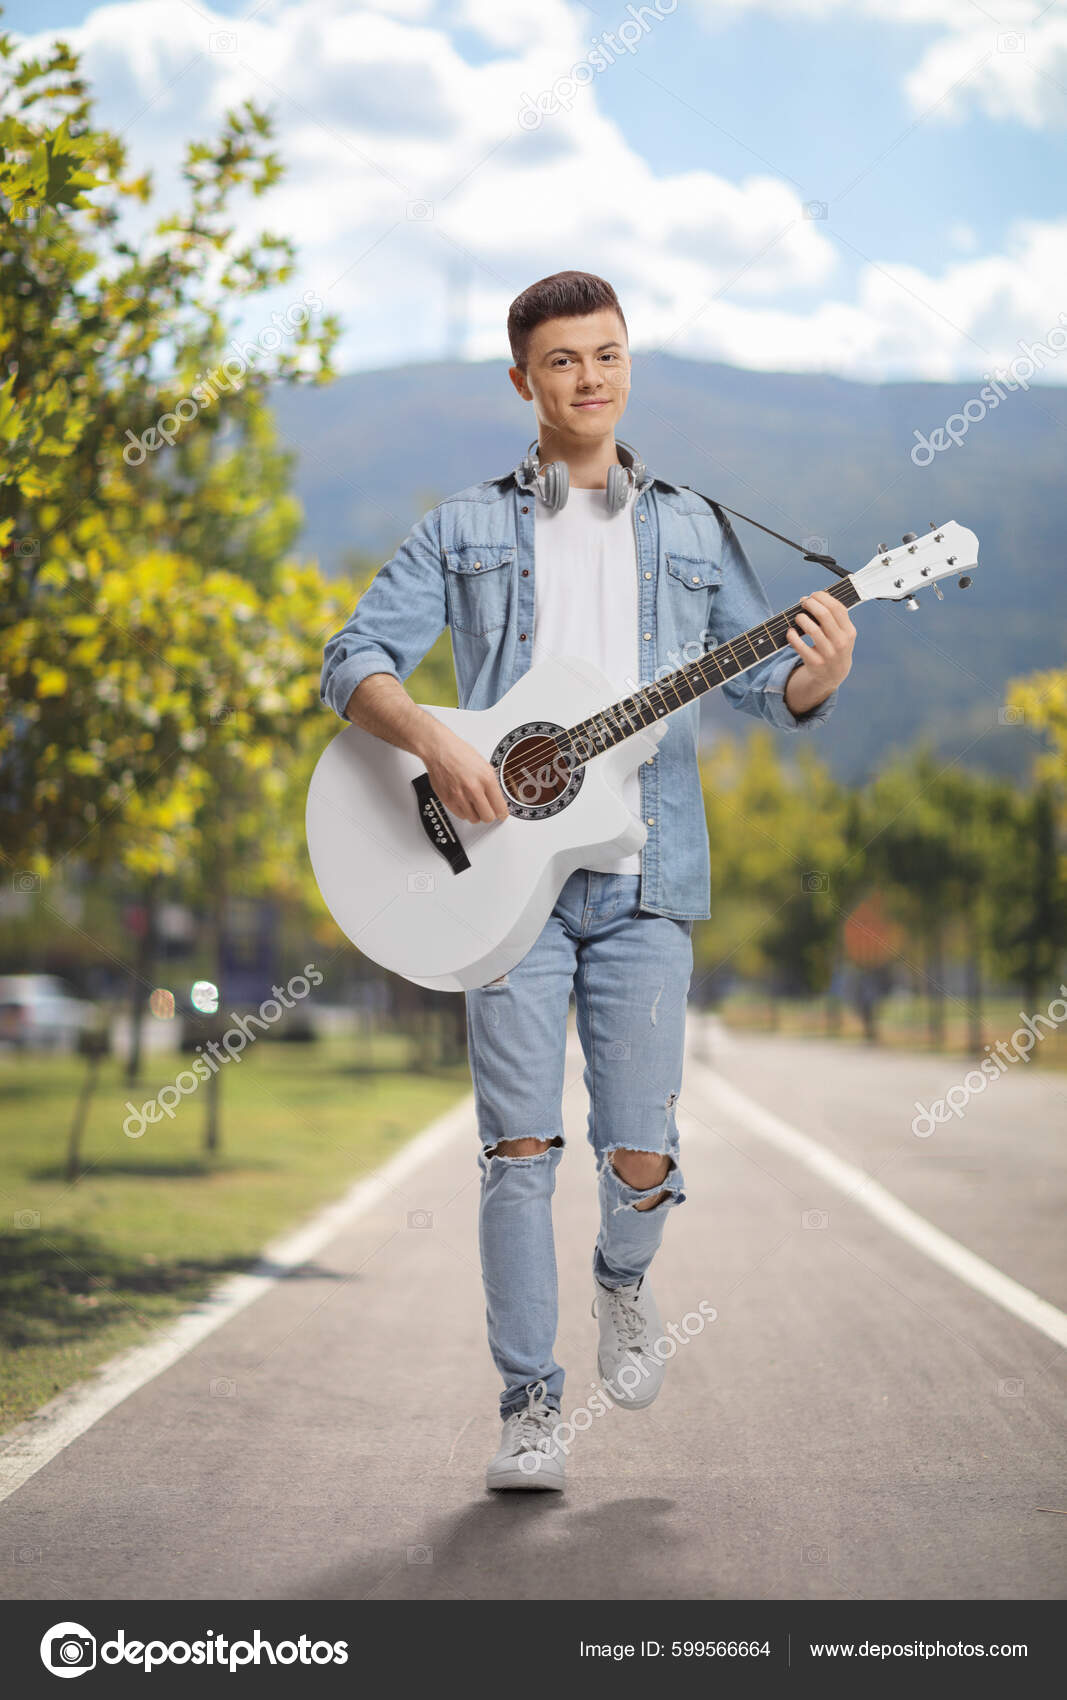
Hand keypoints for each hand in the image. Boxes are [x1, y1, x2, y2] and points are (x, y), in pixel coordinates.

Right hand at [423, 726, 509, 823]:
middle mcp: (473, 789)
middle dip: (489, 815)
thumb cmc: (460, 754)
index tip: (502, 814)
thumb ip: (491, 784)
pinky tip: (464, 803)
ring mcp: (459, 796)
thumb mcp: (484, 765)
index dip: (502, 813)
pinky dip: (464, 812)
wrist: (440, 750)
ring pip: (474, 819)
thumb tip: (497, 800)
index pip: (500, 807)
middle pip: (488, 817)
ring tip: (474, 804)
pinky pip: (461, 816)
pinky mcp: (448, 800)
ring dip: (476, 814)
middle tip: (488, 810)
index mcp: (486, 779)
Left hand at [784, 590, 855, 710]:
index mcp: (849, 632)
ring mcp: (828, 653)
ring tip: (798, 617)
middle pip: (825, 615)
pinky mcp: (815, 662)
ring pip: (812, 629)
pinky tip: (790, 632)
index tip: (813, 595)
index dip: (822, 597)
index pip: (837, 608)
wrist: (833, 675)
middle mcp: (841, 642)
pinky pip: (800, 645)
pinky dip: (792, 636)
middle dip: (811, 604)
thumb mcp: (842, 633)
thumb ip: (834, 617)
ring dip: (801, 618)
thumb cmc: (835, 647)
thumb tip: (813, 598)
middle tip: (803, 602)